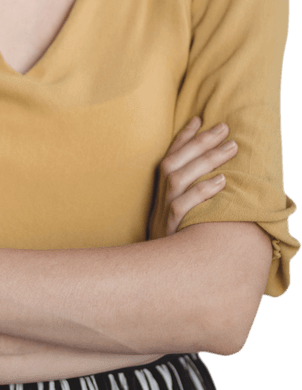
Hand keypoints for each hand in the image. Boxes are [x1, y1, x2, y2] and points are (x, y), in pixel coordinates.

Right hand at [159, 117, 237, 236]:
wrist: (158, 271)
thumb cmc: (175, 238)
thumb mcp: (177, 213)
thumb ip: (190, 192)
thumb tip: (220, 174)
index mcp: (160, 189)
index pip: (170, 155)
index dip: (183, 136)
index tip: (200, 118)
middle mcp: (159, 196)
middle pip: (175, 161)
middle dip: (200, 142)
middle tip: (226, 128)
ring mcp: (162, 211)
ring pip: (179, 178)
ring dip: (206, 160)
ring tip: (232, 148)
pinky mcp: (169, 228)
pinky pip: (183, 205)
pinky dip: (201, 191)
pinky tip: (222, 181)